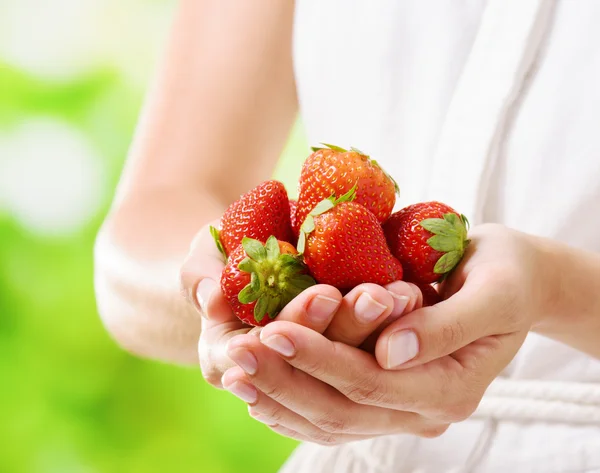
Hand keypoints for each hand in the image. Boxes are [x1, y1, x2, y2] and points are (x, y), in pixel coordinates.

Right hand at [180, 222, 421, 387]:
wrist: (244, 270)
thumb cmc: (220, 259)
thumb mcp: (203, 256)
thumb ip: (200, 274)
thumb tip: (211, 299)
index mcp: (226, 358)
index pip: (263, 356)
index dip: (296, 326)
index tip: (324, 293)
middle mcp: (268, 377)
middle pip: (313, 371)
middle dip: (347, 330)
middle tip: (377, 295)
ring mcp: (303, 378)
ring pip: (346, 377)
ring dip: (376, 334)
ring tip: (404, 295)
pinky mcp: (334, 367)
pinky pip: (366, 365)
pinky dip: (390, 336)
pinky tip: (413, 302)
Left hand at [222, 224, 542, 443]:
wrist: (514, 281)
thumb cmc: (507, 274)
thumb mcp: (493, 291)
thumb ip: (446, 326)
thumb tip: (390, 352)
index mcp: (452, 387)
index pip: (371, 382)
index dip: (319, 359)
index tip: (272, 330)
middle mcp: (425, 409)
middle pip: (342, 409)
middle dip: (284, 380)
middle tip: (236, 353)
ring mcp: (404, 405)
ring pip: (330, 418)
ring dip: (278, 396)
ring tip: (233, 371)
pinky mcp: (387, 390)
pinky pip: (333, 411)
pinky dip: (293, 402)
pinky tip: (258, 386)